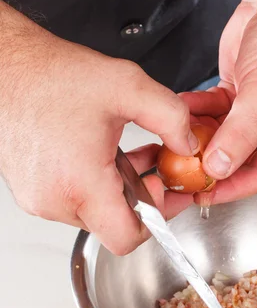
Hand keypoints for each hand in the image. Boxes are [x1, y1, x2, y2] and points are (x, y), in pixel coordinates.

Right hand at [0, 3, 196, 253]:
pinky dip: (94, 184)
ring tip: (126, 154)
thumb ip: (171, 117)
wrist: (7, 69)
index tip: (162, 188)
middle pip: (113, 225)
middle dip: (141, 198)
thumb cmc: (53, 77)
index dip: (156, 219)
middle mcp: (55, 200)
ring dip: (118, 189)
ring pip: (94, 213)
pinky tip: (102, 154)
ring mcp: (39, 199)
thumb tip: (188, 144)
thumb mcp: (128, 87)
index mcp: (80, 183)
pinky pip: (73, 201)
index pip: (127, 238)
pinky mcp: (31, 191)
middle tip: (153, 166)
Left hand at [182, 0, 256, 203]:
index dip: (233, 188)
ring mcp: (255, 111)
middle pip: (240, 159)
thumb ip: (241, 135)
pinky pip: (212, 113)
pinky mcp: (237, 95)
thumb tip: (218, 168)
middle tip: (180, 169)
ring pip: (222, 137)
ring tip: (174, 139)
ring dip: (198, 136)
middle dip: (210, 162)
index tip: (203, 195)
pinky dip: (196, 112)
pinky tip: (181, 109)